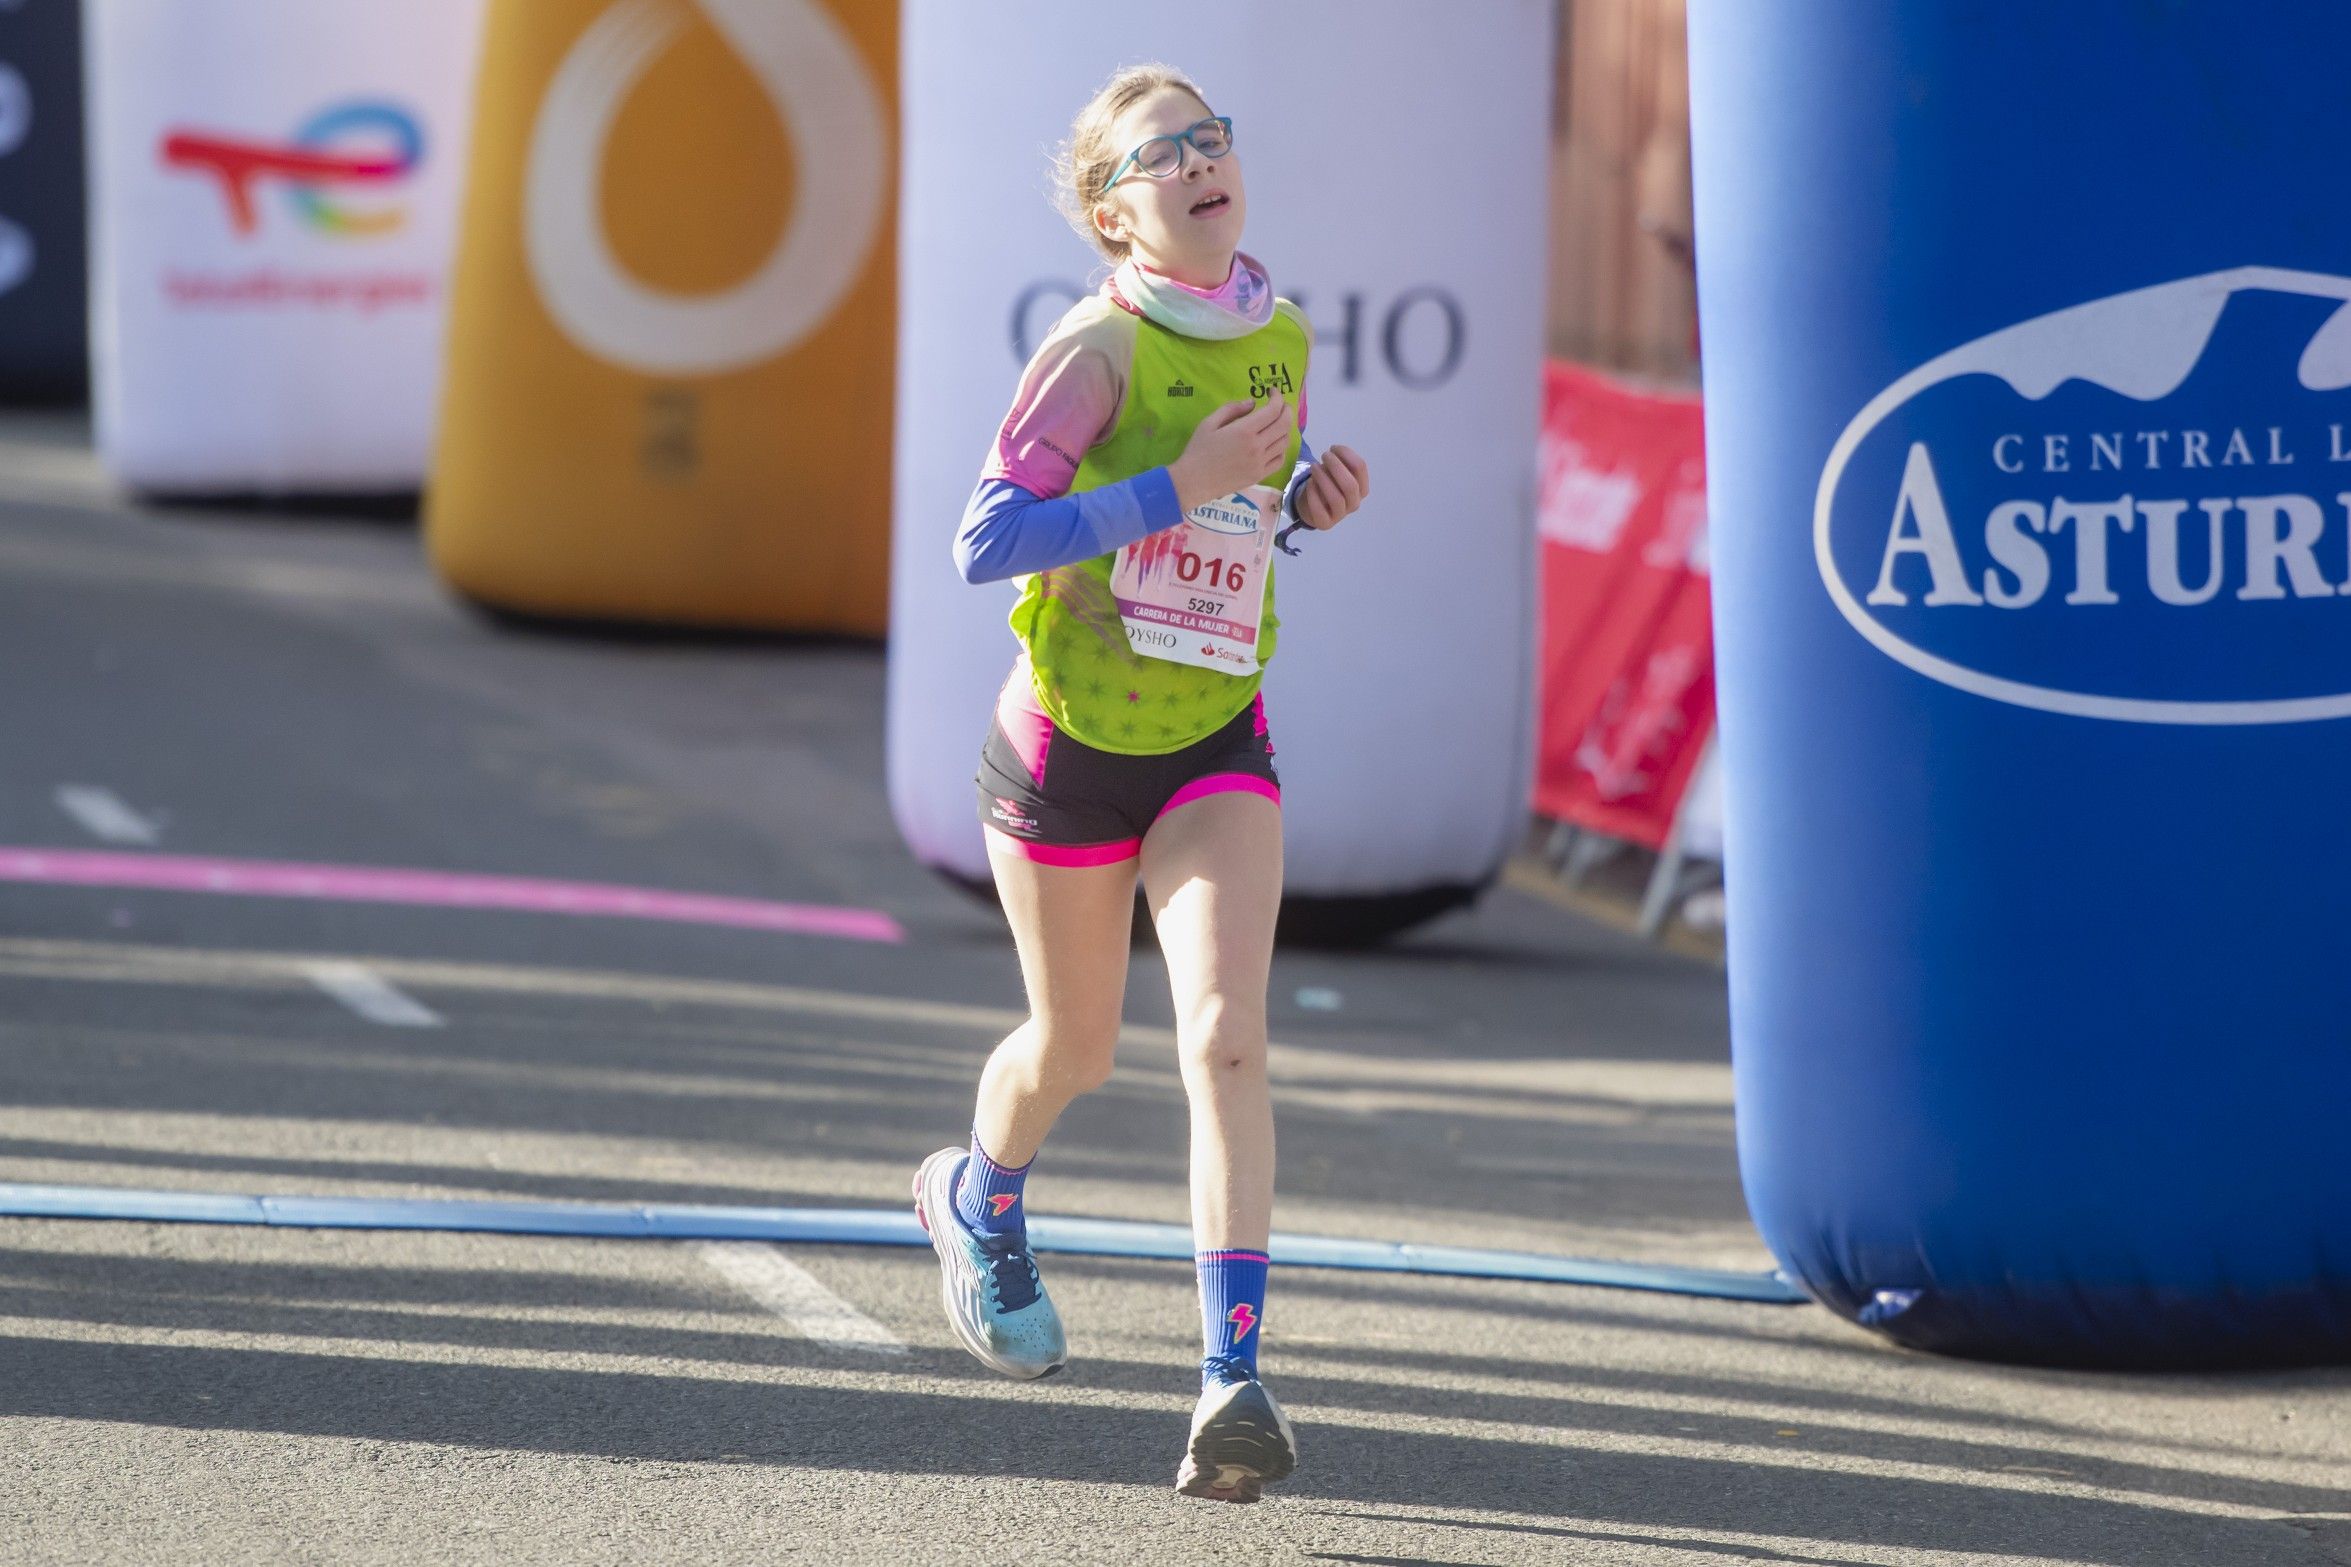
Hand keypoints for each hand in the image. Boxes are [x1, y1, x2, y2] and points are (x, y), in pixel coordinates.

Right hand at [1169, 394, 1292, 511]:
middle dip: (1286, 409)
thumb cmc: (1198, 450)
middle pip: (1284, 424)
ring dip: (1285, 428)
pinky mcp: (1260, 475)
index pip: (1273, 410)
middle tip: (1280, 404)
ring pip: (1285, 442)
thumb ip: (1232, 409)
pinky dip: (1281, 448)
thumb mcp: (1209, 423)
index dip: (1277, 397)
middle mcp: (1257, 446)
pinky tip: (1274, 443)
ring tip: (1277, 423)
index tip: (1272, 392)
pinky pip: (1280, 460)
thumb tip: (1252, 403)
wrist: (1194, 481)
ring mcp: (1260, 463)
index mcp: (1245, 431)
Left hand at [1294, 444, 1368, 529]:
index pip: (1360, 468)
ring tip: (1314, 467)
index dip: (1347, 454)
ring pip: (1336, 498)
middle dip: (1336, 466)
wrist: (1313, 507)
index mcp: (1362, 488)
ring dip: (1324, 479)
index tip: (1333, 447)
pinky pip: (1320, 510)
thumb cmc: (1327, 485)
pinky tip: (1310, 483)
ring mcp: (1340, 515)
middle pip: (1350, 485)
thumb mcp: (1335, 472)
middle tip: (1324, 455)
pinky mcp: (1325, 523)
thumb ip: (1338, 463)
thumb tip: (1334, 453)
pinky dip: (1314, 495)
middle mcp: (1354, 503)